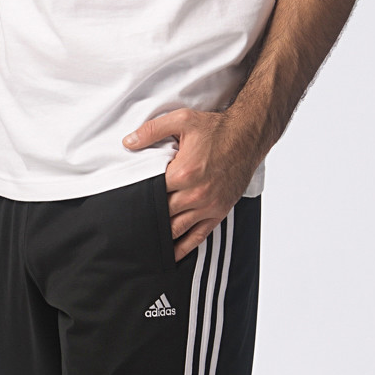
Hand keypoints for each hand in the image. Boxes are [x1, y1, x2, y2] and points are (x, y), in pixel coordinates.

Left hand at [124, 109, 257, 259]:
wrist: (248, 136)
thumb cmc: (216, 128)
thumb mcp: (182, 120)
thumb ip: (152, 130)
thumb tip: (128, 142)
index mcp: (183, 173)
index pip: (152, 194)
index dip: (138, 198)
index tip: (126, 202)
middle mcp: (195, 194)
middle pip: (162, 214)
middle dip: (146, 219)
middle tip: (128, 226)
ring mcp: (208, 206)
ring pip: (177, 229)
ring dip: (161, 237)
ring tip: (143, 243)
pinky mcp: (218, 212)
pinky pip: (198, 235)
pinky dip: (183, 247)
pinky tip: (171, 255)